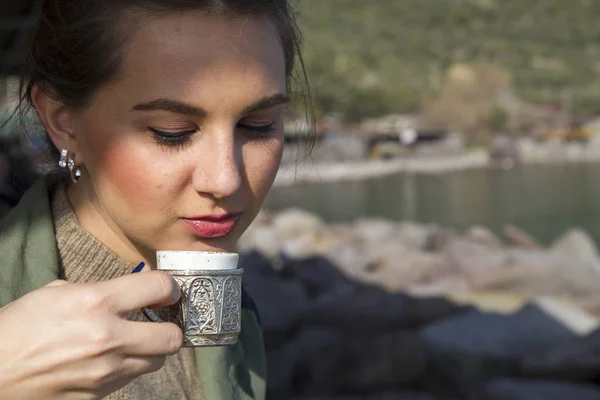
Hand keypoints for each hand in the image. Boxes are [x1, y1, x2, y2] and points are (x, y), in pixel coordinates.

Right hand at [0, 271, 181, 399]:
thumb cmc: (18, 328)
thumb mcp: (56, 293)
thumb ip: (100, 290)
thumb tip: (129, 293)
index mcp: (96, 302)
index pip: (159, 287)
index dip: (170, 287)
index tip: (168, 291)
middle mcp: (108, 337)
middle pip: (172, 337)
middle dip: (172, 326)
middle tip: (162, 320)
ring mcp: (105, 370)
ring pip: (157, 361)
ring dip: (152, 349)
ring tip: (135, 340)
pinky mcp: (99, 394)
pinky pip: (131, 377)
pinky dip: (129, 366)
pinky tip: (111, 358)